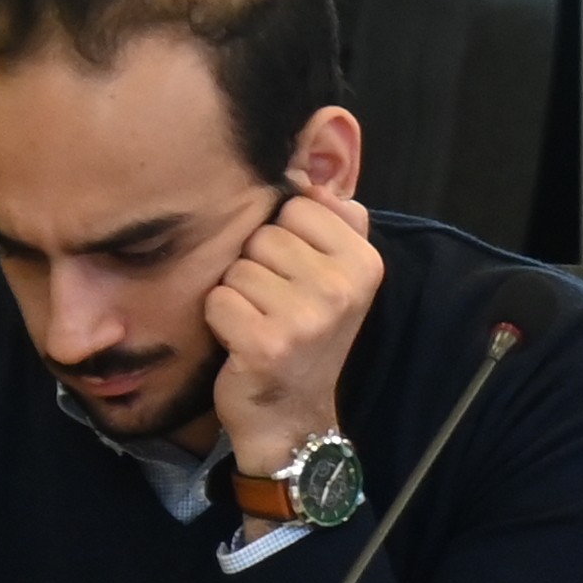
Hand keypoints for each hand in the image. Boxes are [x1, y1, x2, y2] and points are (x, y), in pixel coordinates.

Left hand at [203, 185, 387, 486]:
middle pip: (263, 235)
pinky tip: (240, 342)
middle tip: (276, 306)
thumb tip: (305, 165)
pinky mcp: (267, 343)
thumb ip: (329, 219)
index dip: (283, 239)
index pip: (298, 205)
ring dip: (237, 295)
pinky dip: (219, 320)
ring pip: (237, 267)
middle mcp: (342, 287)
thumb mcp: (333, 275)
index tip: (297, 278)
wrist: (293, 417)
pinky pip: (218, 299)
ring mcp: (307, 318)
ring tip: (258, 323)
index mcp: (364, 262)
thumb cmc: (304, 335)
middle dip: (257, 267)